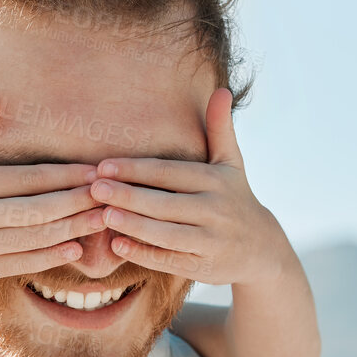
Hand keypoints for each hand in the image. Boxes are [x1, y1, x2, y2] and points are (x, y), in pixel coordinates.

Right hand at [0, 93, 104, 286]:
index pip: (29, 178)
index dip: (65, 175)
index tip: (94, 170)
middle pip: (38, 208)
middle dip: (77, 201)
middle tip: (108, 193)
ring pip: (35, 237)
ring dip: (73, 228)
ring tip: (102, 219)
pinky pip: (24, 262)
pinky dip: (52, 256)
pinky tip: (76, 247)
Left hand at [89, 88, 288, 285]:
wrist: (262, 248)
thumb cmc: (235, 198)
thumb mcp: (232, 163)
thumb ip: (221, 128)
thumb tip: (221, 89)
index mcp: (217, 181)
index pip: (169, 173)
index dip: (136, 169)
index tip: (104, 165)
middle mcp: (216, 210)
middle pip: (164, 203)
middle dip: (127, 195)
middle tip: (94, 188)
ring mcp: (211, 241)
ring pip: (165, 233)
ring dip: (132, 225)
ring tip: (102, 214)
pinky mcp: (204, 267)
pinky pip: (169, 260)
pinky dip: (144, 254)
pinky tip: (118, 245)